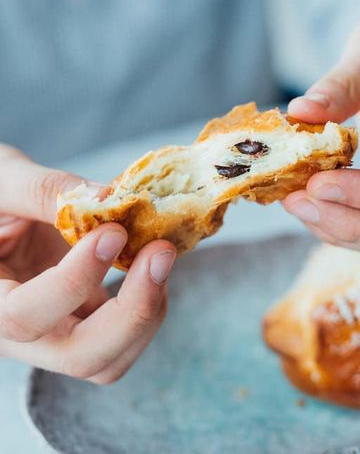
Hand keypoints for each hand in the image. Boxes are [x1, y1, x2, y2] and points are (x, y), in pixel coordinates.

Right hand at [0, 145, 175, 382]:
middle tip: (160, 252)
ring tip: (160, 255)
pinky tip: (153, 259)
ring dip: (147, 312)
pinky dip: (147, 302)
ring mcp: (55, 331)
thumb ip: (44, 190)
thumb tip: (107, 198)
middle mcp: (18, 333)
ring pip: (108, 360)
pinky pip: (121, 336)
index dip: (74, 281)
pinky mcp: (82, 319)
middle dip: (132, 311)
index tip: (113, 232)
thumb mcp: (2, 181)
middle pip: (80, 356)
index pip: (25, 317)